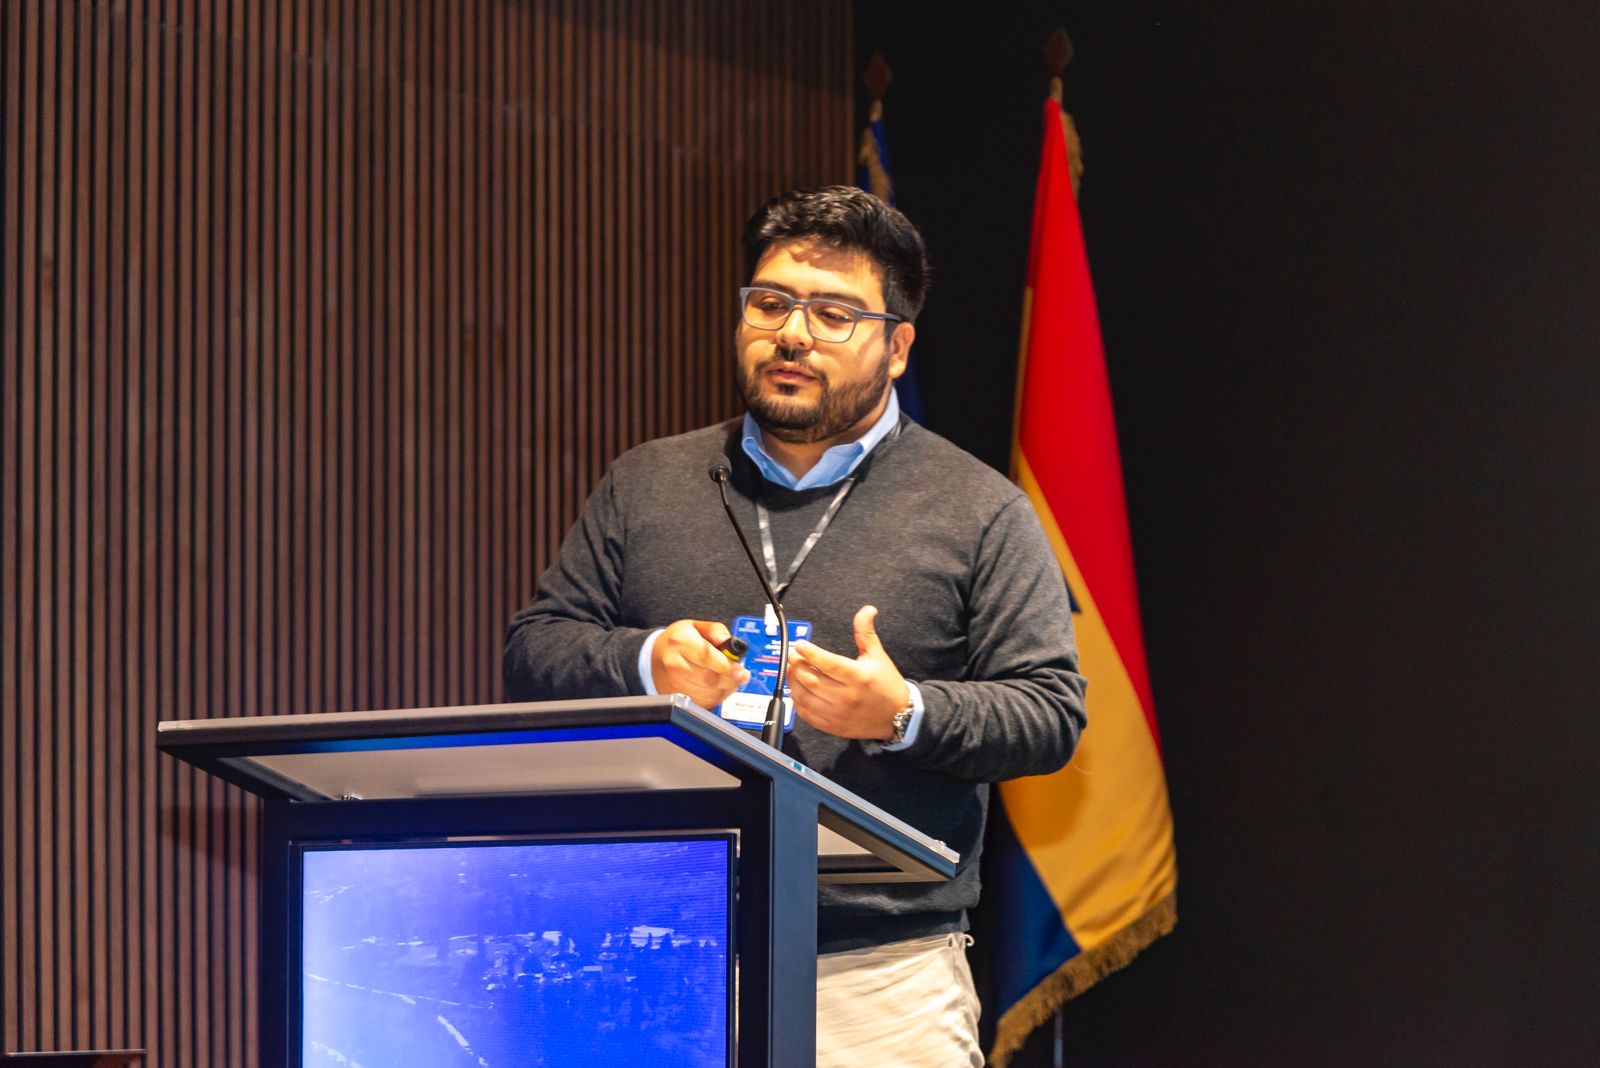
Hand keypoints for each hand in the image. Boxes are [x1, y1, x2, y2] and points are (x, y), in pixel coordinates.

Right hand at [651, 619, 749, 709]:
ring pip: (707, 694)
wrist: (654, 656)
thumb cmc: (678, 641)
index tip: (741, 670)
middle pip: (710, 679)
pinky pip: (701, 703)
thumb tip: (728, 642)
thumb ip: (716, 630)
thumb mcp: (696, 626)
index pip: (709, 658)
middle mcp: (674, 663)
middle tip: (741, 677)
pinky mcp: (675, 696)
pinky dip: (715, 698)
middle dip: (731, 680)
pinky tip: (718, 689)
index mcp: (681, 641)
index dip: (729, 667)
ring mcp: (673, 682)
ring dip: (725, 690)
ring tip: (730, 682)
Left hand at [787, 605, 909, 739]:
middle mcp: (847, 696)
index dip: (809, 653)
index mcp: (858, 677)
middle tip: (794, 656)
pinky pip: (808, 715)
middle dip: (796, 665)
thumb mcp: (878, 656)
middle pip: (811, 679)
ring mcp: (839, 714)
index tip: (800, 645)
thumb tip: (867, 610)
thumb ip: (866, 633)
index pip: (827, 663)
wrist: (899, 716)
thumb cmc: (887, 685)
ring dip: (793, 682)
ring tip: (794, 672)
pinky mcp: (834, 726)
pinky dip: (798, 702)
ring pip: (805, 697)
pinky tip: (798, 691)